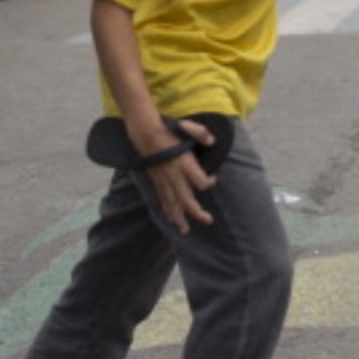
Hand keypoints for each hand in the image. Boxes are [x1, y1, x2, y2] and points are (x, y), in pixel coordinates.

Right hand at [128, 116, 216, 233]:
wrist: (144, 132)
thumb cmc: (168, 129)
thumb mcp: (187, 127)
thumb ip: (201, 134)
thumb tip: (212, 142)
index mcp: (183, 163)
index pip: (200, 181)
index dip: (209, 182)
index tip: (213, 178)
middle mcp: (173, 175)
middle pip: (186, 199)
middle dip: (196, 212)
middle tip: (208, 221)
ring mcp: (163, 179)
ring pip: (172, 203)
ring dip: (178, 218)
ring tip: (184, 231)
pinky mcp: (156, 180)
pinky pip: (162, 199)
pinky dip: (166, 210)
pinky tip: (170, 219)